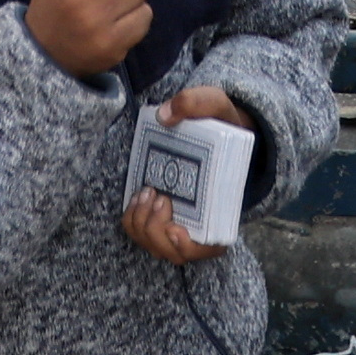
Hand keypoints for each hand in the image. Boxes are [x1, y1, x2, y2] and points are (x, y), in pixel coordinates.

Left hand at [123, 84, 251, 266]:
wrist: (212, 125)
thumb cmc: (219, 122)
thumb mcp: (216, 104)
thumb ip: (196, 102)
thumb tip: (165, 115)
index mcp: (222, 208)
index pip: (210, 248)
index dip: (191, 248)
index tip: (176, 230)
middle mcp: (199, 222)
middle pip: (173, 252)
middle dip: (157, 230)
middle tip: (160, 197)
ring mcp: (176, 220)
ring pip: (153, 245)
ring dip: (143, 224)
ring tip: (147, 192)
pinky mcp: (157, 214)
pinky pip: (139, 231)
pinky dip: (133, 219)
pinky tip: (138, 195)